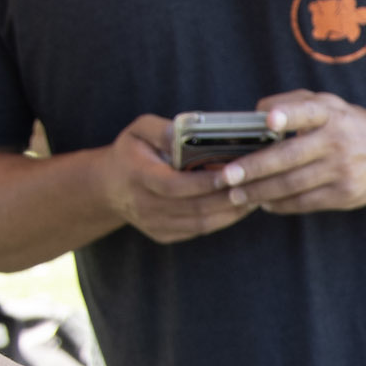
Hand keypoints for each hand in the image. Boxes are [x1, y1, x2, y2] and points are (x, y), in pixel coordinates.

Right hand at [96, 116, 253, 243]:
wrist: (109, 186)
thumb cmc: (132, 152)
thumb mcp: (139, 131)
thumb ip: (161, 130)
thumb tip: (182, 133)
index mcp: (137, 176)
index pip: (175, 185)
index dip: (205, 182)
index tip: (232, 173)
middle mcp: (144, 205)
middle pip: (195, 208)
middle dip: (228, 198)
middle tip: (256, 185)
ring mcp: (154, 224)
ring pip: (202, 223)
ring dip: (232, 211)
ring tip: (256, 195)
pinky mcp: (165, 235)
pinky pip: (200, 230)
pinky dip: (223, 219)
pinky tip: (240, 205)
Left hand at [217, 92, 365, 213]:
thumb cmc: (345, 124)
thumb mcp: (324, 103)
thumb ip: (291, 102)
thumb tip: (256, 114)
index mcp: (328, 113)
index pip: (306, 111)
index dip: (288, 115)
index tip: (270, 120)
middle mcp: (337, 141)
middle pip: (289, 157)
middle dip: (253, 169)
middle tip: (226, 177)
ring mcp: (343, 170)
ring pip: (293, 184)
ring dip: (260, 191)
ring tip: (236, 195)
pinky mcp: (347, 193)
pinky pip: (306, 202)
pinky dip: (281, 204)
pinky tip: (264, 202)